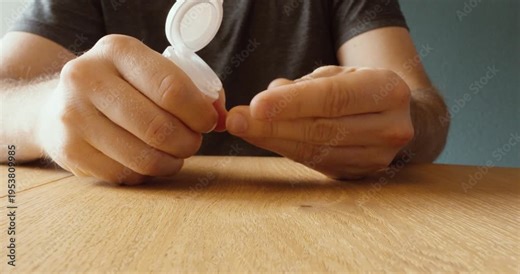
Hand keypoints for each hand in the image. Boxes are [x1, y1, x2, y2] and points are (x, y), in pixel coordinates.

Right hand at [38, 35, 226, 183]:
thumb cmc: (121, 88)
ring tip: (175, 155)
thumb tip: (224, 119)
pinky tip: (146, 161)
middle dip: (189, 142)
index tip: (208, 122)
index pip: (172, 89)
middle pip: (159, 128)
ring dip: (171, 163)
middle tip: (193, 142)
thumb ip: (190, 89)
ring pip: (143, 158)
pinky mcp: (68, 150)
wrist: (59, 105)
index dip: (200, 113)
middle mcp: (87, 78)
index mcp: (117, 51)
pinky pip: (125, 175)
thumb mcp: (149, 72)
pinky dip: (145, 174)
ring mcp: (73, 116)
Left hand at [226, 66, 413, 178]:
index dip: (292, 103)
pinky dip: (286, 150)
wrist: (399, 118)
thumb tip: (271, 95)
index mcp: (388, 91)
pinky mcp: (360, 174)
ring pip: (315, 151)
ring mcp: (377, 157)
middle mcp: (389, 128)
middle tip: (235, 121)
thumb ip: (307, 85)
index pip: (334, 98)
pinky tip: (264, 139)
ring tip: (242, 128)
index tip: (255, 106)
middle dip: (272, 126)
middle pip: (321, 129)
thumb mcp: (341, 74)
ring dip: (273, 140)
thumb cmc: (362, 89)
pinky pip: (315, 162)